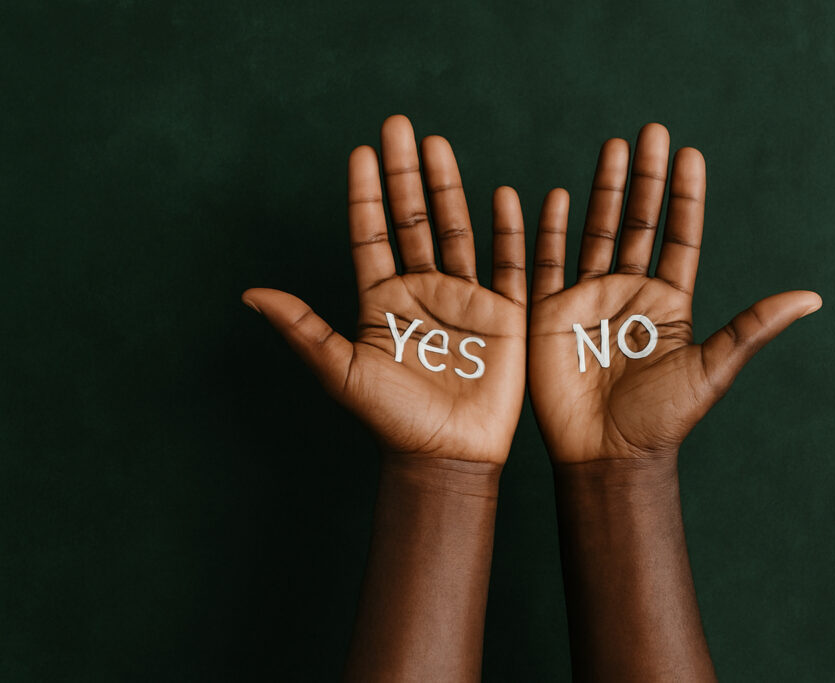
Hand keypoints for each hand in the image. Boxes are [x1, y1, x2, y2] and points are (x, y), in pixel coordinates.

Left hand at [243, 115, 525, 463]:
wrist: (446, 453)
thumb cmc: (392, 419)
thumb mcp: (341, 371)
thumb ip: (303, 328)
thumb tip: (250, 294)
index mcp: (382, 300)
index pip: (371, 233)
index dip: (366, 194)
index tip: (361, 152)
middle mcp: (421, 290)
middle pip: (413, 218)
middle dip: (404, 172)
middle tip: (398, 126)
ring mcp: (463, 298)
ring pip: (456, 228)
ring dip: (448, 186)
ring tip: (438, 144)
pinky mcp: (503, 313)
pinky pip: (507, 262)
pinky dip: (507, 229)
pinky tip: (504, 195)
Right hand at [529, 123, 820, 462]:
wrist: (607, 456)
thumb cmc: (661, 420)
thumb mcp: (710, 370)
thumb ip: (751, 328)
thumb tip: (813, 296)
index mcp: (668, 301)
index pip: (679, 236)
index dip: (685, 196)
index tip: (690, 154)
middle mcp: (629, 292)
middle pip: (636, 221)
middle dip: (644, 177)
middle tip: (650, 131)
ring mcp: (588, 299)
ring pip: (594, 231)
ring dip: (602, 190)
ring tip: (612, 148)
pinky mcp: (550, 313)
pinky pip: (547, 263)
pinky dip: (547, 230)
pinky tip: (555, 196)